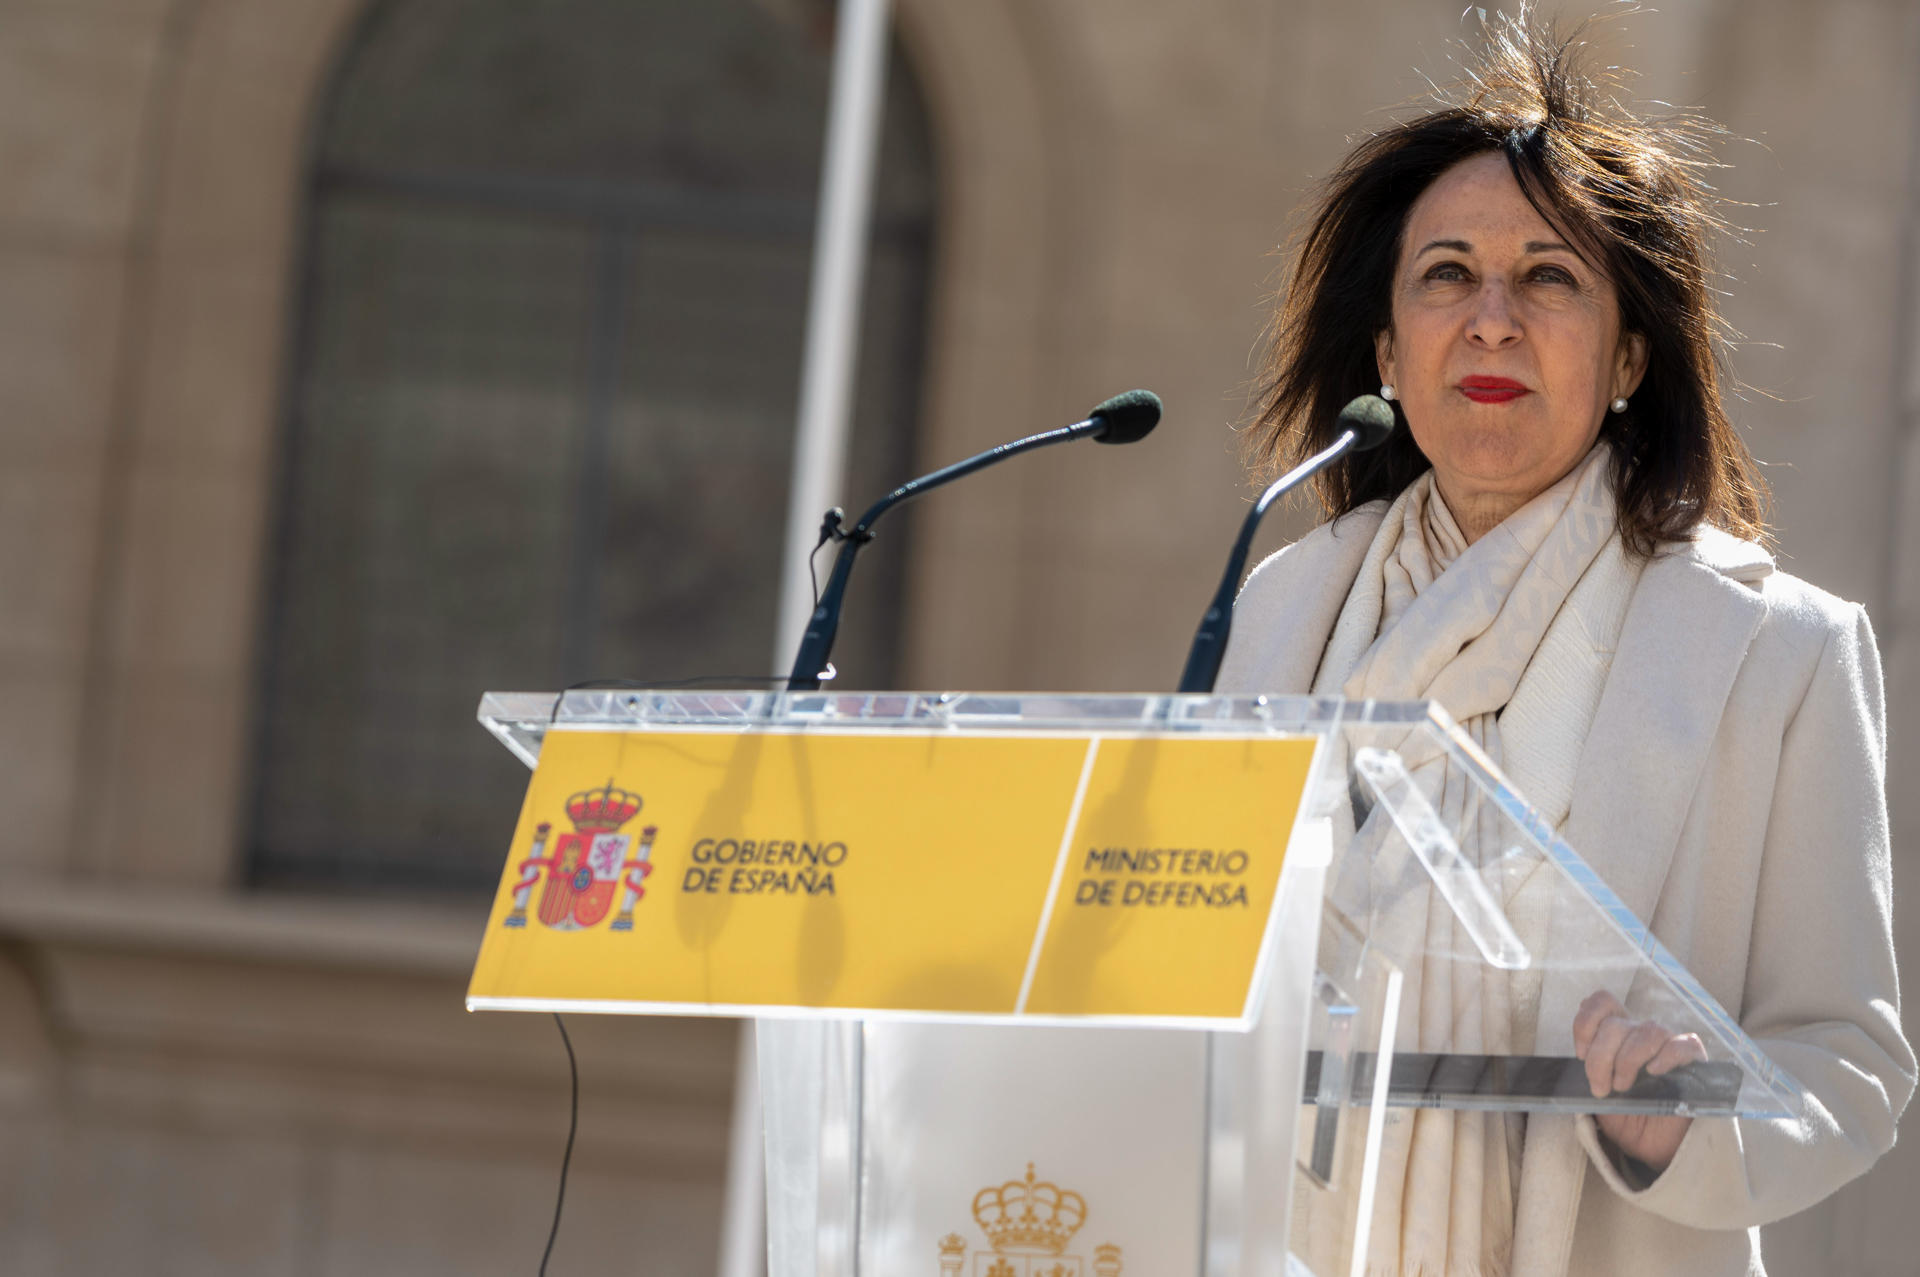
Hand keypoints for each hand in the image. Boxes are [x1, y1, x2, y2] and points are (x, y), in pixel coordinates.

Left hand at [1572, 990, 1707, 1174]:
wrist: (1651, 1147)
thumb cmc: (1624, 1116)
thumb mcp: (1597, 1092)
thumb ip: (1588, 1070)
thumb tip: (1575, 1061)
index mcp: (1619, 1034)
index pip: (1604, 1002)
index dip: (1587, 1022)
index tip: (1580, 1054)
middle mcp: (1643, 1034)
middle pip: (1618, 1024)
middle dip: (1601, 1057)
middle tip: (1600, 1088)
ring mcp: (1670, 1045)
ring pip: (1648, 1031)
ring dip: (1628, 1060)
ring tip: (1622, 1087)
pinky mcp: (1695, 1063)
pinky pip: (1684, 1046)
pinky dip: (1666, 1056)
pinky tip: (1654, 1073)